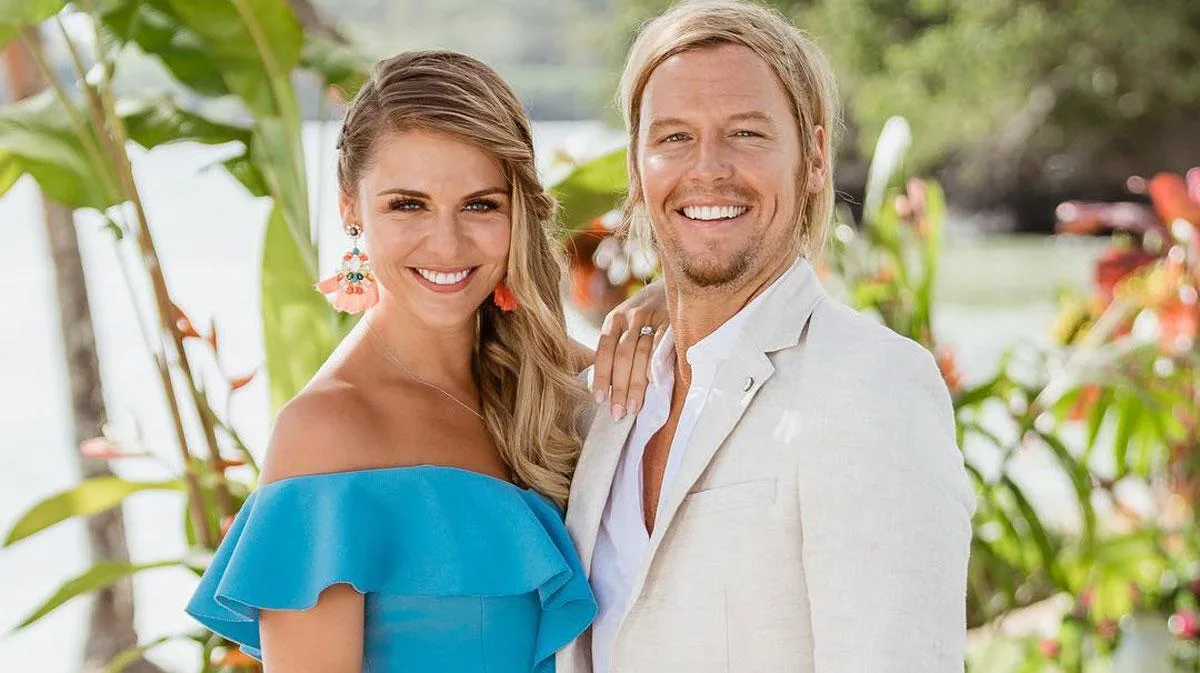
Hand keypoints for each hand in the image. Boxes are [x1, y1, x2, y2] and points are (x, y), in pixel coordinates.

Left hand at [592, 279, 667, 419]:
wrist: (674, 286)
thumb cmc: (645, 316)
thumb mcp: (625, 324)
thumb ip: (615, 349)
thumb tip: (601, 387)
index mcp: (614, 319)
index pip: (603, 349)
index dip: (601, 375)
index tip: (599, 399)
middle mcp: (631, 316)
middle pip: (622, 356)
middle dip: (619, 387)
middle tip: (617, 412)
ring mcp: (653, 317)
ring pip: (641, 354)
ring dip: (636, 384)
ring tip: (633, 407)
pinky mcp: (673, 321)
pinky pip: (662, 346)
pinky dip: (656, 365)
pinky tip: (653, 385)